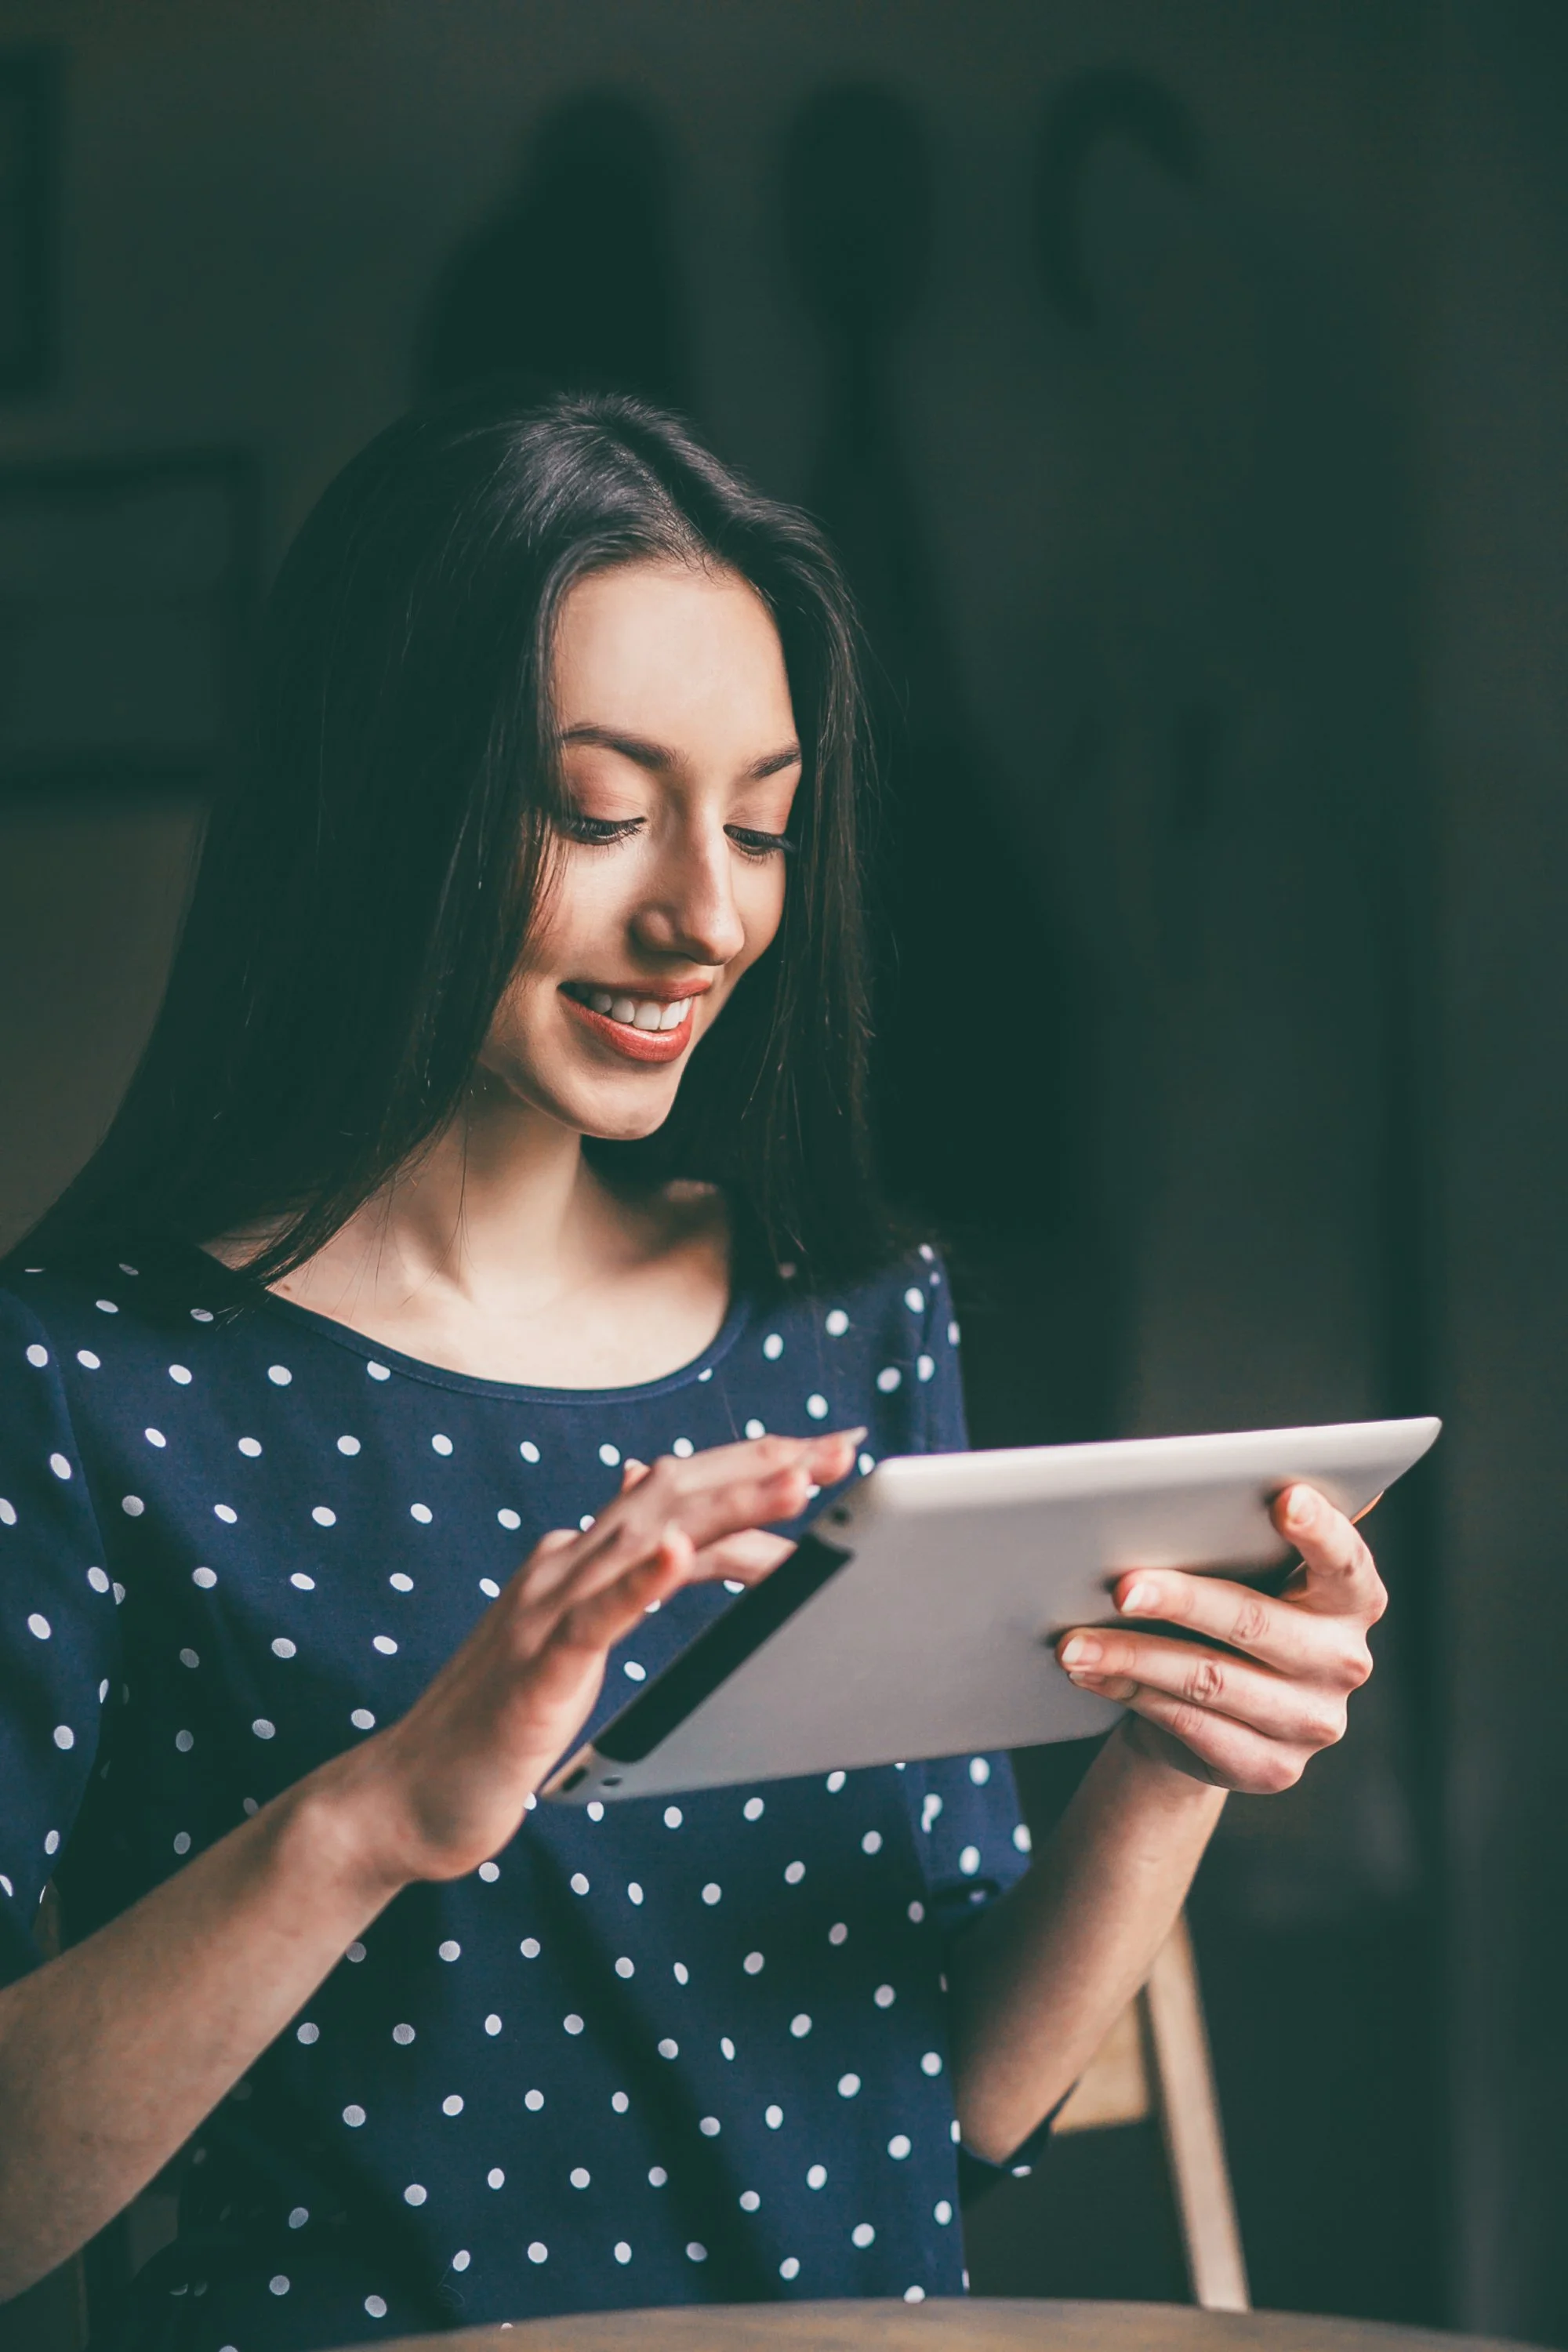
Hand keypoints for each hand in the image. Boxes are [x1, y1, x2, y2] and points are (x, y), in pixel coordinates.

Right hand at [329, 1429, 857, 1888]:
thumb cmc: (493, 1722)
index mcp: (577, 1559)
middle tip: (842, 1450)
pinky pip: (594, 1617)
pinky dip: (640, 1581)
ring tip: (798, 1483)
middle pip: (675, 1493)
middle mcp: (563, 1567)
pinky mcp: (534, 1670)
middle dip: (763, 1467)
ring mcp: (544, 1612)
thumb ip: (610, 1572)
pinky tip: (682, 1558)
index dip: (754, 1466)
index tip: (829, 1451)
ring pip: (648, 1539)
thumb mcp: (569, 1635)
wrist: (404, 1796)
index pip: (679, 1493)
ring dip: (728, 1506)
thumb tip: (652, 1500)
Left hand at [1053, 1484, 1386, 1792]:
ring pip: (1209, 1679)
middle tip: (1122, 1587)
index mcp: (1350, 1599)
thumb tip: (1157, 1511)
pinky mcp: (1272, 1767)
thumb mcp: (1245, 1579)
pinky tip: (1090, 1674)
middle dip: (1181, 1600)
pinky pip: (1190, 1724)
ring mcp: (1312, 1721)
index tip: (1285, 1498)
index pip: (1344, 1560)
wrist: (1214, 1714)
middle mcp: (1343, 1661)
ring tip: (1074, 1643)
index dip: (1320, 1529)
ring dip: (1131, 1656)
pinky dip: (1130, 1694)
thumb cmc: (1227, 1616)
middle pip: (1254, 1621)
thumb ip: (1235, 1545)